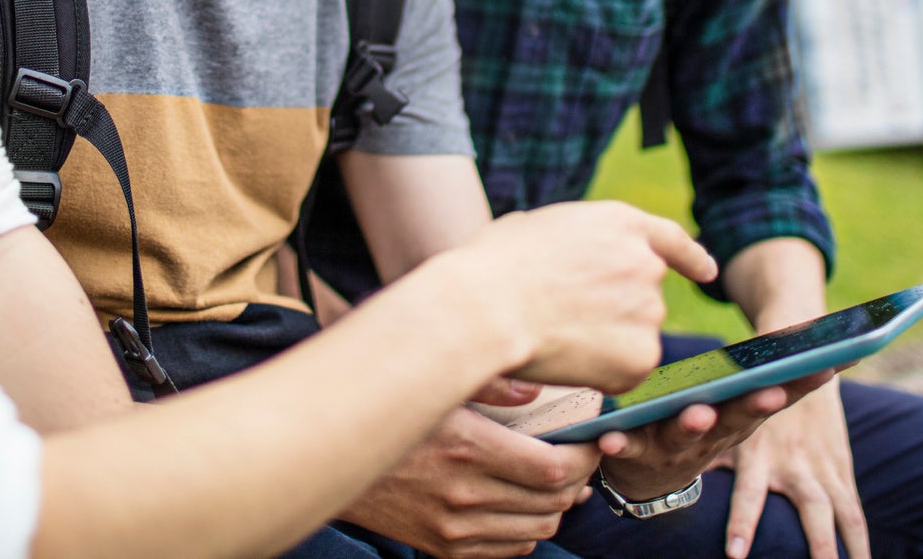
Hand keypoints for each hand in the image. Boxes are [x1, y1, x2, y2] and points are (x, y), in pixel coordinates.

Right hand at [340, 404, 599, 558]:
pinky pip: (509, 549)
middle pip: (553, 502)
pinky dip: (528, 528)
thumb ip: (489, 381)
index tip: (592, 441)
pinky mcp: (444, 547)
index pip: (554, 468)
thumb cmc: (387, 410)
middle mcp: (465, 495)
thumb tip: (535, 390)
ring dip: (556, 506)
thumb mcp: (435, 382)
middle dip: (578, 480)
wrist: (330, 457)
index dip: (585, 457)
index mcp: (469, 448)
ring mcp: (454, 527)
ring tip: (557, 480)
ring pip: (537, 529)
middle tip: (581, 457)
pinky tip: (524, 503)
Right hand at [459, 201, 717, 393]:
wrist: (487, 307)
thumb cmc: (493, 266)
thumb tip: (567, 258)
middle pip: (643, 297)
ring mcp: (648, 312)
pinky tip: (565, 358)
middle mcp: (646, 264)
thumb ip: (573, 241)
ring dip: (605, 342)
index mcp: (621, 223)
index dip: (690, 257)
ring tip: (555, 333)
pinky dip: (601, 372)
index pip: (670, 240)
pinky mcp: (641, 358)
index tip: (706, 271)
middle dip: (615, 311)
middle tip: (564, 317)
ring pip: (633, 337)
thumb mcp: (538, 227)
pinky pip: (625, 370)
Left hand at [594, 369, 833, 509]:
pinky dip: (620, 443)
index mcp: (738, 419)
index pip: (774, 397)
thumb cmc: (701, 424)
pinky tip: (609, 436)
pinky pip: (627, 448)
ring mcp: (676, 449)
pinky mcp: (637, 453)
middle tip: (769, 392)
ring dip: (694, 426)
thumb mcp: (737, 401)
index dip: (801, 384)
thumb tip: (836, 346)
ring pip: (686, 437)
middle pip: (738, 420)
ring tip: (699, 412)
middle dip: (755, 406)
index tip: (825, 367)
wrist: (650, 477)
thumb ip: (774, 375)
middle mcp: (714, 436)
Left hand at [722, 378, 867, 558]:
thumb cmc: (749, 401)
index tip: (736, 556)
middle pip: (811, 509)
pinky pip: (854, 515)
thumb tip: (671, 481)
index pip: (749, 495)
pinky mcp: (840, 472)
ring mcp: (822, 469)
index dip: (743, 524)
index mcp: (759, 454)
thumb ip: (706, 454)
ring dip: (848, 550)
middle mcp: (795, 463)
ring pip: (841, 514)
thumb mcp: (725, 423)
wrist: (799, 364)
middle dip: (817, 545)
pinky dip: (860, 544)